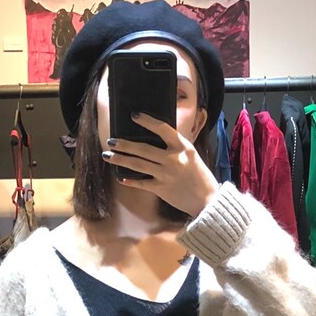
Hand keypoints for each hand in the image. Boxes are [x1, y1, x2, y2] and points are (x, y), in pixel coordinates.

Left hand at [102, 112, 219, 218]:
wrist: (206, 199)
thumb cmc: (199, 175)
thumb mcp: (190, 155)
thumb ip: (175, 146)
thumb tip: (156, 138)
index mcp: (182, 146)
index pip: (162, 128)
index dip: (147, 121)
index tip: (134, 116)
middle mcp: (172, 158)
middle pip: (143, 148)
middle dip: (124, 144)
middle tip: (111, 141)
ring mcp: (165, 174)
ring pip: (138, 164)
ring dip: (121, 159)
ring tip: (108, 155)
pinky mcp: (161, 188)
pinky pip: (141, 183)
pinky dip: (130, 181)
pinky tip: (121, 177)